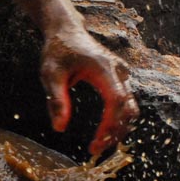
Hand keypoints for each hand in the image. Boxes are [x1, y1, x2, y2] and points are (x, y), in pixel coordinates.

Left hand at [40, 27, 139, 155]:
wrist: (66, 30)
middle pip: (128, 108)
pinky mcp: (119, 78)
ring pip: (130, 108)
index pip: (116, 101)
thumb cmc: (57, 51)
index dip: (110, 125)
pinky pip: (125, 103)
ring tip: (98, 145)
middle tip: (94, 150)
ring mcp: (122, 74)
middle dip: (115, 132)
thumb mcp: (49, 74)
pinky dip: (117, 120)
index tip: (95, 143)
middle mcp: (119, 71)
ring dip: (118, 129)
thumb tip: (59, 128)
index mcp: (103, 68)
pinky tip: (104, 133)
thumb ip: (56, 100)